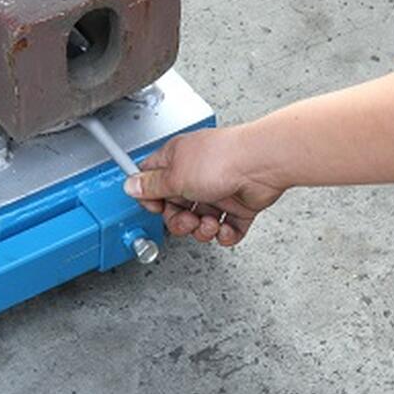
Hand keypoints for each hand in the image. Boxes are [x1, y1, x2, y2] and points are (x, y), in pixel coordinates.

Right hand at [122, 126, 285, 245]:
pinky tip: (224, 228)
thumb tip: (131, 185)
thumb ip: (151, 185)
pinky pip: (226, 228)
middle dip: (179, 221)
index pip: (153, 180)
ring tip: (210, 223)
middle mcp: (197, 173)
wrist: (261, 164)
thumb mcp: (175, 175)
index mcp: (177, 160)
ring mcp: (218, 190)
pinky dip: (225, 234)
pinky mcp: (238, 205)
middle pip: (176, 207)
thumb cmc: (221, 159)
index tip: (155, 208)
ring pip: (200, 221)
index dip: (151, 198)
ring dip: (202, 230)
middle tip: (186, 220)